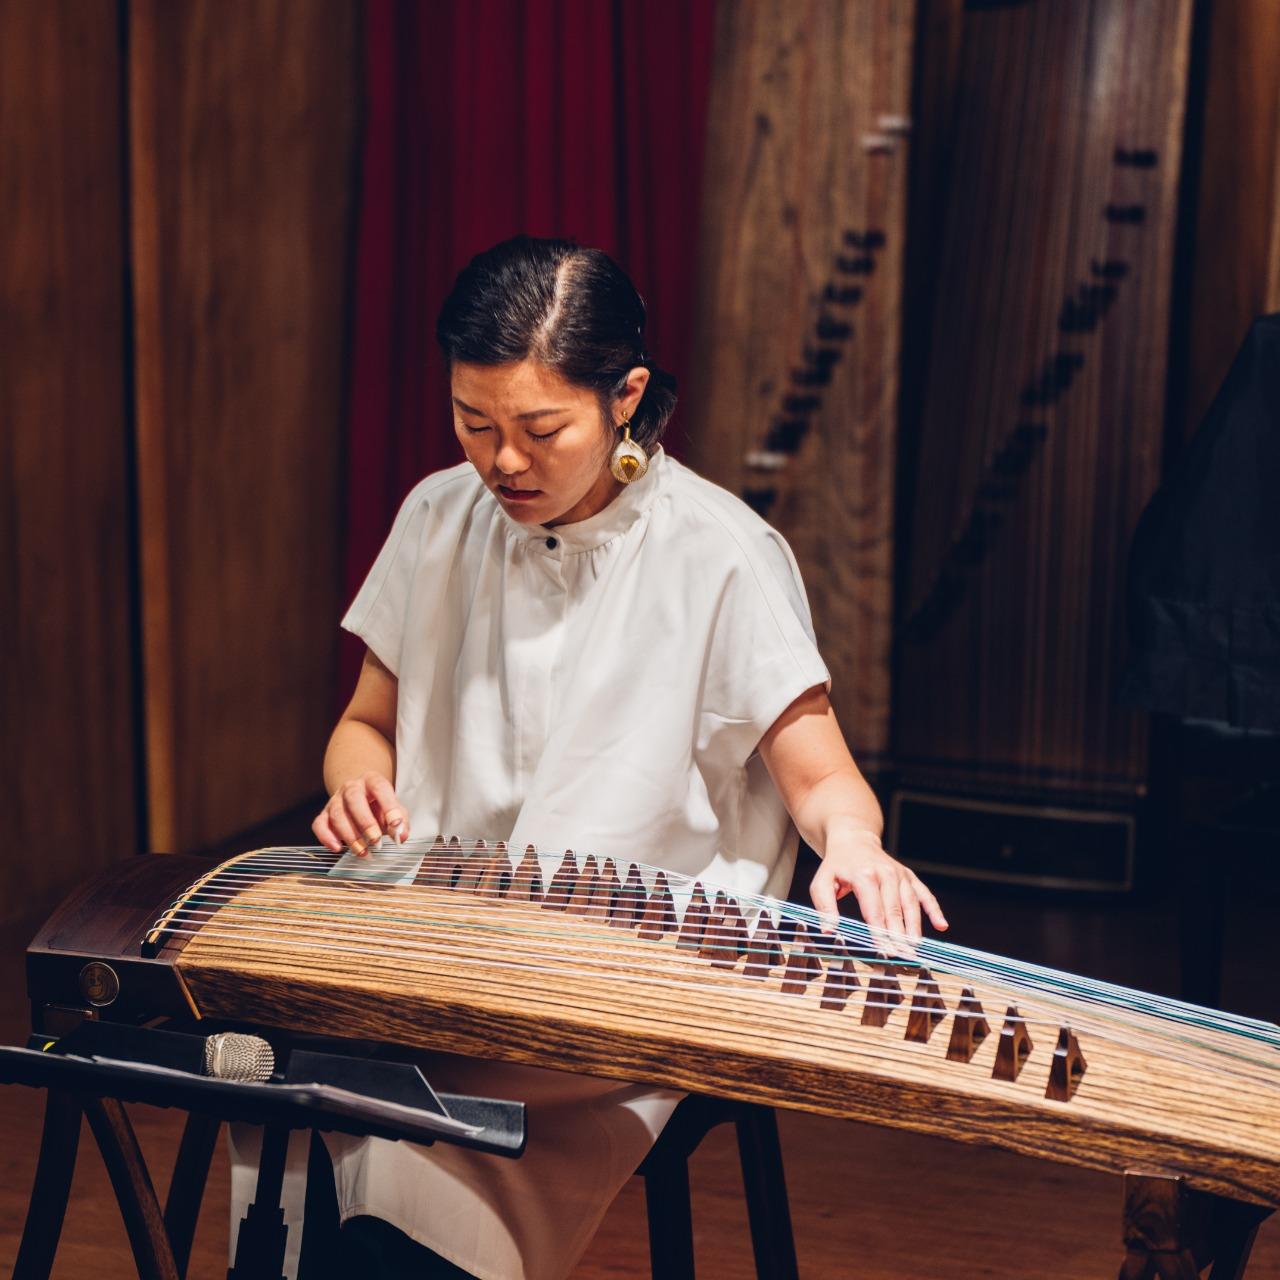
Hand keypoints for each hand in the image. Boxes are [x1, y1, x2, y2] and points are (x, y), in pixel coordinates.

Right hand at [313, 772, 409, 855]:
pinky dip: (326, 837)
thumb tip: (400, 836)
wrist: (360, 797)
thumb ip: (400, 820)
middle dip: (365, 822)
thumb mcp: (394, 808)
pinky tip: (337, 848)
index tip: (396, 825)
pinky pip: (320, 824)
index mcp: (371, 781)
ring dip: (350, 836)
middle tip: (376, 841)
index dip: (389, 806)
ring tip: (363, 852)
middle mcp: (351, 787)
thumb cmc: (379, 805)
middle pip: (354, 799)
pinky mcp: (324, 814)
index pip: (380, 788)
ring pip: (337, 814)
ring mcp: (335, 800)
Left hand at [810, 827, 946, 941]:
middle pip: (895, 910)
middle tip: (903, 957)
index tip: (885, 952)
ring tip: (915, 948)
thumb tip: (829, 930)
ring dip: (915, 927)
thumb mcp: (822, 882)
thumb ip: (825, 907)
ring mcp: (899, 874)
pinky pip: (924, 893)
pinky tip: (941, 925)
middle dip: (899, 936)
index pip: (874, 911)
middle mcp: (886, 874)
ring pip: (911, 904)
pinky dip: (934, 909)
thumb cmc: (837, 866)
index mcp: (865, 876)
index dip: (880, 934)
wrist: (853, 840)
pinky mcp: (908, 876)